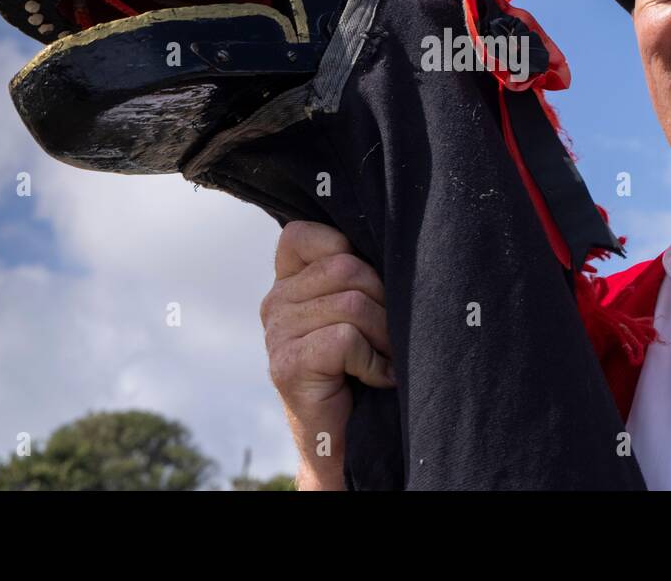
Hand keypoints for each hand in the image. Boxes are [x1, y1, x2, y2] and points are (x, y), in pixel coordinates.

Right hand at [261, 220, 393, 489]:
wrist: (343, 438)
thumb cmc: (361, 367)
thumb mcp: (355, 309)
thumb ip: (354, 274)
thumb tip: (395, 243)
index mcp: (287, 282)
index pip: (304, 234)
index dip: (344, 248)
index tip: (366, 286)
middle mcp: (274, 302)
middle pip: (346, 268)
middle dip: (383, 301)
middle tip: (390, 335)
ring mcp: (276, 334)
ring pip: (351, 303)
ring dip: (384, 336)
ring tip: (385, 357)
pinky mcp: (288, 365)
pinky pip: (346, 339)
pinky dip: (374, 362)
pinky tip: (375, 377)